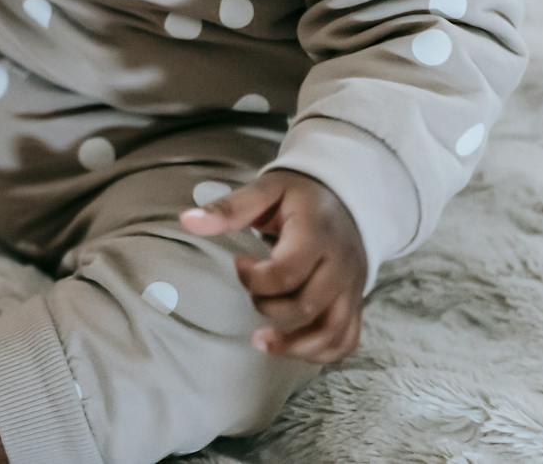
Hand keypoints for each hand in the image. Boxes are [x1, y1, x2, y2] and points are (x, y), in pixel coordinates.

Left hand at [180, 169, 368, 362]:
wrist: (344, 196)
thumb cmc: (296, 195)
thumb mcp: (264, 190)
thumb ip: (228, 208)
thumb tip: (187, 221)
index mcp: (317, 235)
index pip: (287, 273)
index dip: (254, 278)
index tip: (239, 262)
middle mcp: (341, 265)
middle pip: (307, 306)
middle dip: (268, 307)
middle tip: (252, 289)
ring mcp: (352, 287)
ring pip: (333, 332)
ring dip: (294, 345)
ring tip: (260, 341)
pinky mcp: (354, 301)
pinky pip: (346, 339)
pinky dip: (320, 353)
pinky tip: (290, 348)